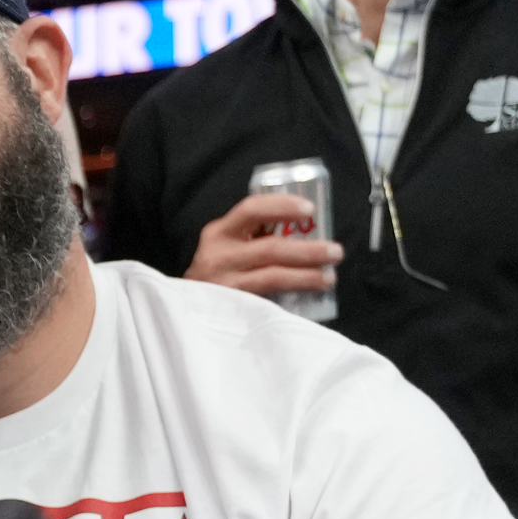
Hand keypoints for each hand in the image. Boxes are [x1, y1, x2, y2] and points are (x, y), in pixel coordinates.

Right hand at [182, 191, 343, 302]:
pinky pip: (268, 300)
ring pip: (272, 276)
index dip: (282, 206)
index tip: (309, 209)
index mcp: (220, 231)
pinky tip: (310, 294)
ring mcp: (225, 284)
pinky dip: (292, 295)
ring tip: (329, 276)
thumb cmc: (217, 272)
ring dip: (305, 275)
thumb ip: (254, 236)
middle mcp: (220, 255)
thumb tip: (306, 232)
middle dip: (307, 250)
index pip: (251, 209)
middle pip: (269, 248)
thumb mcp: (227, 246)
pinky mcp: (231, 308)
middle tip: (335, 251)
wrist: (182, 312)